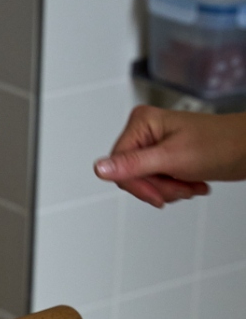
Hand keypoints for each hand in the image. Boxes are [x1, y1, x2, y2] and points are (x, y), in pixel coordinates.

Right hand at [94, 105, 245, 207]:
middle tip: (180, 186)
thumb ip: (133, 165)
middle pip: (131, 176)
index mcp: (141, 123)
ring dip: (170, 190)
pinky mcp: (165, 157)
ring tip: (190, 184)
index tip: (158, 195)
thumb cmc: (219, 145)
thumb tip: (99, 168)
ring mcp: (154, 145)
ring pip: (145, 183)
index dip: (138, 185)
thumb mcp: (171, 158)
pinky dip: (175, 189)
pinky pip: (157, 183)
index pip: (119, 165)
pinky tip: (192, 183)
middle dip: (158, 188)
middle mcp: (145, 132)